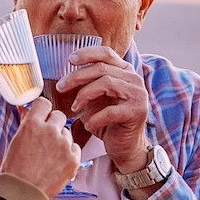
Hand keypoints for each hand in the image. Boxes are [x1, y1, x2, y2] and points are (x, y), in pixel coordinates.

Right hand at [0, 97, 80, 197]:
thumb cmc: (15, 169)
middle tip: (47, 137)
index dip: (43, 110)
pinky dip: (68, 154)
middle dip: (53, 124)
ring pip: (67, 133)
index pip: (44, 103)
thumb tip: (31, 113)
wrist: (22, 193)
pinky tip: (57, 163)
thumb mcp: (16, 141)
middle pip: (59, 115)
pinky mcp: (73, 159)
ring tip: (49, 156)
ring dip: (61, 140)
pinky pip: (75, 148)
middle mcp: (50, 131)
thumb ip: (28, 125)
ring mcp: (64, 145)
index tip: (43, 116)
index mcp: (32, 124)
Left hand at [55, 46, 149, 172]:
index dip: (87, 53)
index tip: (69, 59)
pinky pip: (110, 110)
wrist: (125, 146)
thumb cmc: (108, 121)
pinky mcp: (137, 112)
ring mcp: (138, 94)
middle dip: (77, 77)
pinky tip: (88, 125)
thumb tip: (65, 77)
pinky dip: (95, 118)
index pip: (106, 53)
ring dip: (84, 95)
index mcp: (125, 71)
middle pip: (101, 69)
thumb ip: (88, 84)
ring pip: (106, 83)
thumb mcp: (96, 98)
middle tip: (61, 87)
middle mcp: (134, 79)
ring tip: (74, 107)